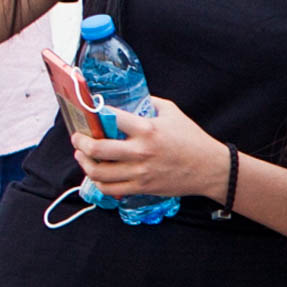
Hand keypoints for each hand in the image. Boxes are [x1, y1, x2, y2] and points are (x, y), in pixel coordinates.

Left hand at [74, 97, 226, 197]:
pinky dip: (98, 181)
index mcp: (148, 129)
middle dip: (80, 143)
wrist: (209, 168)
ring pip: (99, 172)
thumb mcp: (172, 112)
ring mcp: (140, 172)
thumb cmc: (191, 138)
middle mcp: (141, 151)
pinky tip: (98, 172)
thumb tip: (129, 99)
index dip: (94, 114)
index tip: (88, 113)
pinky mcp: (141, 187)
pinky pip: (109, 188)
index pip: (111, 118)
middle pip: (98, 149)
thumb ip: (149, 104)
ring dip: (84, 163)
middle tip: (78, 138)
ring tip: (82, 156)